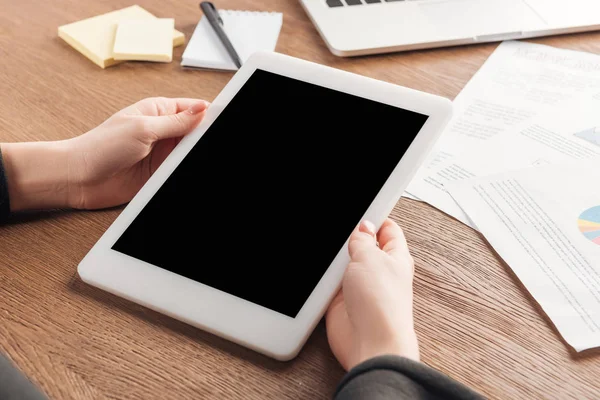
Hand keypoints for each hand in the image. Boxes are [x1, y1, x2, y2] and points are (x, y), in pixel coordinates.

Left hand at [1, 97, 207, 211]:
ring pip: (191, 152)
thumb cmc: (101, 146)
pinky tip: (190, 169)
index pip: (193, 108)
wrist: (79, 178)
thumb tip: (202, 109)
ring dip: (197, 155)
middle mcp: (163, 131)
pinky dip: (187, 170)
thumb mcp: (143, 128)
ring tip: (198, 157)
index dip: (210, 113)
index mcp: (159, 111)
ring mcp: (163, 153)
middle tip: (217, 140)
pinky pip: (181, 171)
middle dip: (207, 135)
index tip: (225, 118)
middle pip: (197, 131)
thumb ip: (176, 121)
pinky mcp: (160, 174)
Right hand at [326, 218, 418, 370]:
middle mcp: (379, 272)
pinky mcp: (342, 302)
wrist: (370, 342)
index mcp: (395, 257)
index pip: (387, 229)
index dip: (374, 218)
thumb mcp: (371, 257)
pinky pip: (329, 284)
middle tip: (339, 233)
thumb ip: (364, 239)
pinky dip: (323, 280)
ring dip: (334, 261)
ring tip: (330, 257)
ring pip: (343, 264)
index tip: (359, 210)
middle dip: (349, 239)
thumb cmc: (383, 304)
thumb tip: (362, 227)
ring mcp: (360, 287)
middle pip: (362, 245)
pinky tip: (320, 276)